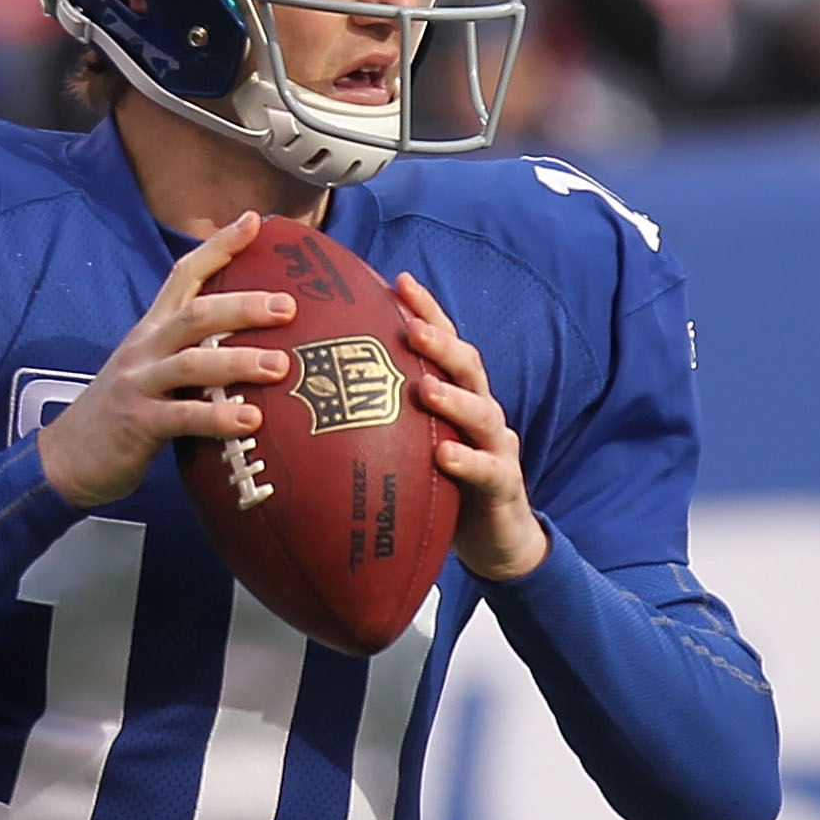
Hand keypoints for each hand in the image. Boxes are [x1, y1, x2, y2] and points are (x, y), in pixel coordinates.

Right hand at [37, 211, 296, 509]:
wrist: (66, 459)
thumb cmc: (123, 415)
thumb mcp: (152, 372)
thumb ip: (192, 355)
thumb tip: (253, 349)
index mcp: (151, 330)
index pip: (183, 275)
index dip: (218, 246)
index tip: (255, 220)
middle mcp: (144, 348)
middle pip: (195, 314)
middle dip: (243, 306)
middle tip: (288, 307)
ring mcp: (138, 384)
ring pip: (191, 363)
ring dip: (239, 362)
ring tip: (280, 366)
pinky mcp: (136, 423)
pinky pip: (182, 417)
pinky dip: (217, 417)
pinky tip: (249, 420)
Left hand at [395, 271, 548, 583]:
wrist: (497, 539)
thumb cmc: (446, 486)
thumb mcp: (412, 446)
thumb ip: (381, 420)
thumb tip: (317, 398)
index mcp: (458, 397)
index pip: (444, 345)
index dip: (426, 311)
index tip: (398, 280)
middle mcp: (481, 413)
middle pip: (468, 366)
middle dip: (441, 342)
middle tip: (412, 327)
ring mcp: (496, 447)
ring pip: (481, 413)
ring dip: (454, 398)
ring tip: (426, 388)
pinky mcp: (503, 486)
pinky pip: (487, 470)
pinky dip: (466, 461)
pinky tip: (444, 456)